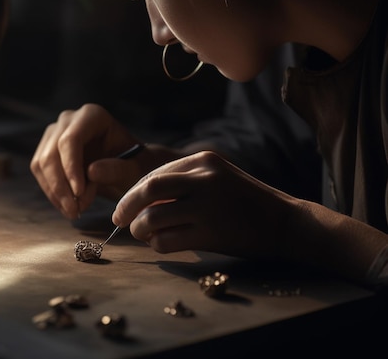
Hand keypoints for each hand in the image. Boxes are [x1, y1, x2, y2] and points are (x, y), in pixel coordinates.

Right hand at [30, 104, 142, 218]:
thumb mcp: (135, 169)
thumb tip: (91, 172)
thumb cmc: (135, 165)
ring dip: (56, 193)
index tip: (79, 193)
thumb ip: (118, 169)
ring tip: (75, 211)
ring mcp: (54, 134)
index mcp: (92, 116)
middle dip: (61, 187)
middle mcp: (69, 120)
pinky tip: (69, 207)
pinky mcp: (46, 151)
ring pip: (41, 165)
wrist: (128, 168)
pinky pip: (40, 174)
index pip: (71, 140)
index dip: (71, 168)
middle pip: (52, 154)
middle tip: (75, 211)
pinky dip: (52, 194)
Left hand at [112, 151, 298, 258]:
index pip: (154, 174)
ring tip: (143, 234)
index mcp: (203, 161)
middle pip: (148, 189)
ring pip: (153, 217)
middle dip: (126, 206)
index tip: (123, 207)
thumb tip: (140, 199)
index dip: (132, 192)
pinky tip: (162, 244)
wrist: (286, 223)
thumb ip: (183, 183)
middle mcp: (204, 178)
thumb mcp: (216, 178)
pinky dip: (157, 245)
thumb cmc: (246, 203)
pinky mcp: (211, 232)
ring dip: (140, 229)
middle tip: (119, 220)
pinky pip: (167, 240)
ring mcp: (208, 205)